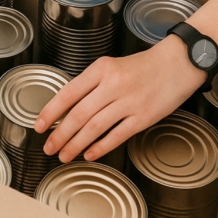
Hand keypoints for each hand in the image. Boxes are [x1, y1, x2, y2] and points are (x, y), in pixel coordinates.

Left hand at [34, 35, 206, 161]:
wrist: (178, 63)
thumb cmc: (143, 65)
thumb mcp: (111, 66)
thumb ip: (91, 84)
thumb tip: (67, 108)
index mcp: (100, 69)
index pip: (68, 93)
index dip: (51, 112)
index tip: (39, 126)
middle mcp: (113, 85)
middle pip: (78, 114)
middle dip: (60, 134)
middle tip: (48, 147)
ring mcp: (129, 102)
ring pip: (94, 127)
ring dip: (76, 144)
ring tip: (64, 155)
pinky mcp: (144, 117)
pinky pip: (117, 135)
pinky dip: (100, 147)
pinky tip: (89, 154)